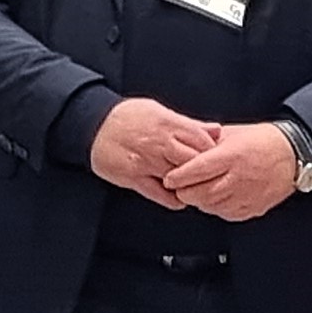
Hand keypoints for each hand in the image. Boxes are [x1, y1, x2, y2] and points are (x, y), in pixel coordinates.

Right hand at [90, 98, 219, 207]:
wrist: (94, 124)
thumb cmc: (130, 118)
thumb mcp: (161, 112)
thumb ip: (190, 125)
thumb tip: (217, 131)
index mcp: (168, 123)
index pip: (203, 141)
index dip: (213, 152)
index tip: (216, 159)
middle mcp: (159, 142)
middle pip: (194, 161)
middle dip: (203, 170)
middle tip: (208, 177)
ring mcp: (145, 161)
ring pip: (179, 179)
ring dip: (189, 186)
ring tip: (194, 188)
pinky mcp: (133, 177)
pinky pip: (159, 194)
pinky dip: (173, 199)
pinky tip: (178, 197)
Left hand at [162, 122, 298, 221]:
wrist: (294, 154)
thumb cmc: (264, 141)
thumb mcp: (233, 133)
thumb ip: (208, 141)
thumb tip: (185, 145)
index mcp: (232, 156)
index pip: (197, 170)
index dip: (178, 177)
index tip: (169, 178)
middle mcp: (238, 177)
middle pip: (201, 193)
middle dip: (185, 192)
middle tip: (179, 187)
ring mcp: (247, 195)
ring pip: (211, 206)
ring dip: (199, 200)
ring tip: (196, 191)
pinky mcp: (253, 207)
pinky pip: (226, 213)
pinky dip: (216, 207)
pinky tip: (215, 198)